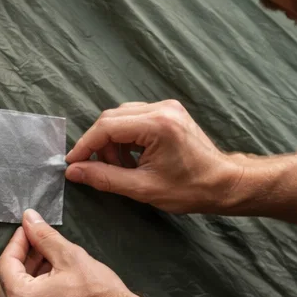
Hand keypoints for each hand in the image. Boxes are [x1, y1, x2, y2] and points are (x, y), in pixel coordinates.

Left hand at [0, 210, 146, 296]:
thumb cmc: (100, 295)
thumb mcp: (71, 257)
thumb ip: (44, 237)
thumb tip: (29, 218)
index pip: (5, 264)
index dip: (17, 243)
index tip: (28, 231)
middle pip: (8, 287)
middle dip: (22, 265)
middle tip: (42, 251)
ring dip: (29, 287)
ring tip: (52, 271)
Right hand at [64, 100, 245, 214]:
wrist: (224, 183)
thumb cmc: (189, 189)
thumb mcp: (143, 188)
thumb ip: (105, 178)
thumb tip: (74, 171)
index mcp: (157, 124)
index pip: (107, 126)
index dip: (86, 145)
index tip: (72, 163)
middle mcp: (161, 108)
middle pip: (112, 118)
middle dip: (101, 145)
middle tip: (102, 170)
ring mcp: (166, 107)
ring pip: (122, 118)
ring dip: (114, 142)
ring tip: (123, 168)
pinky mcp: (169, 112)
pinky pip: (135, 119)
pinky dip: (127, 138)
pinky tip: (134, 160)